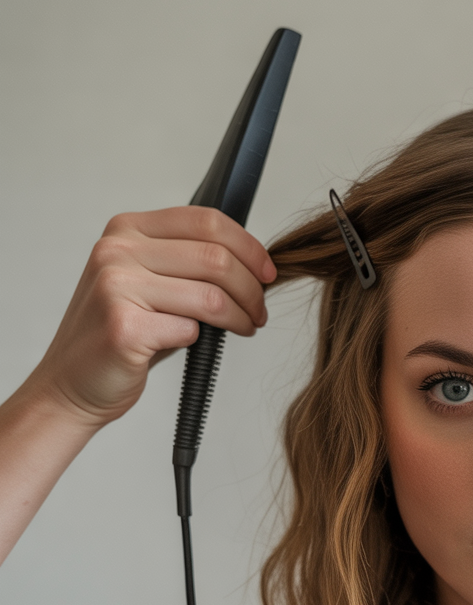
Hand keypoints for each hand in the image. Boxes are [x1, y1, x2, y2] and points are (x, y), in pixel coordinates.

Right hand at [28, 207, 274, 427]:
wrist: (72, 382)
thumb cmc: (120, 334)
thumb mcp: (151, 283)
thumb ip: (189, 264)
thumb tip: (252, 264)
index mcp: (127, 230)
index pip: (206, 222)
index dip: (249, 247)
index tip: (268, 272)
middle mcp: (117, 250)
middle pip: (216, 258)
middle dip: (252, 290)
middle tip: (260, 312)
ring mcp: (116, 286)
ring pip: (211, 296)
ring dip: (241, 317)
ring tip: (245, 328)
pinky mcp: (123, 327)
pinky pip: (191, 330)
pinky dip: (203, 342)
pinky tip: (197, 346)